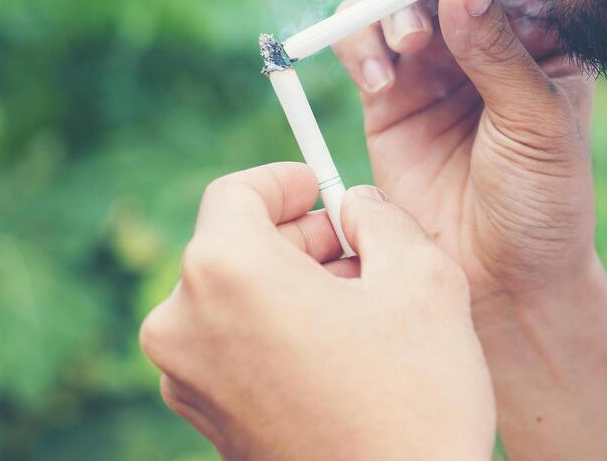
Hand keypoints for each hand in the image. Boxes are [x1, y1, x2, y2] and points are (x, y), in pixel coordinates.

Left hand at [139, 163, 494, 459]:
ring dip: (291, 287)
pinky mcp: (207, 423)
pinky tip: (342, 354)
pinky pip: (233, 348)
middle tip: (362, 248)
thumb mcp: (421, 278)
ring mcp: (189, 382)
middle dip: (299, 239)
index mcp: (226, 272)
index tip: (323, 188)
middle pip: (232, 245)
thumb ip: (381, 218)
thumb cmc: (413, 401)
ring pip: (235, 299)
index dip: (285, 182)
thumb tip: (357, 206)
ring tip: (364, 307)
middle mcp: (186, 324)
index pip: (236, 192)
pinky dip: (277, 333)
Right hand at [331, 0, 598, 308]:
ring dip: (390, 3)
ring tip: (405, 47)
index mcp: (542, 31)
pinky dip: (356, 39)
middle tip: (423, 4)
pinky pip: (358, 39)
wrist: (499, 280)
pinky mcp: (386, 92)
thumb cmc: (542, 203)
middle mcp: (484, 34)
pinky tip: (377, 77)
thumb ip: (499, 51)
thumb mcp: (537, 123)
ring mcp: (432, 61)